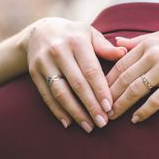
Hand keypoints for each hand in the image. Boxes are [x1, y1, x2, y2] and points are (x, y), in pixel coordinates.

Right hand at [24, 17, 126, 131]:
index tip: (109, 107)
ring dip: (75, 112)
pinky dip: (57, 111)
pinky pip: (46, 95)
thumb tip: (123, 53)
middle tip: (102, 122)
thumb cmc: (73, 34)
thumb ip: (105, 47)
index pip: (91, 70)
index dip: (100, 90)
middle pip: (77, 84)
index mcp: (77, 41)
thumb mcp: (90, 34)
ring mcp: (44, 63)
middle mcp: (58, 51)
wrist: (39, 31)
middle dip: (90, 105)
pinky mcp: (34, 73)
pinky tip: (68, 123)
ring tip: (89, 127)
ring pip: (60, 92)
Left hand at [107, 24, 158, 121]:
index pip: (119, 65)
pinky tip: (136, 119)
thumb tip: (116, 42)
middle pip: (123, 79)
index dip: (106, 80)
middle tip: (98, 109)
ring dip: (121, 105)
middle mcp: (153, 55)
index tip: (97, 93)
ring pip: (135, 90)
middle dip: (108, 96)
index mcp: (147, 44)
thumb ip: (139, 41)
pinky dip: (144, 111)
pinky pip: (156, 100)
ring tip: (112, 116)